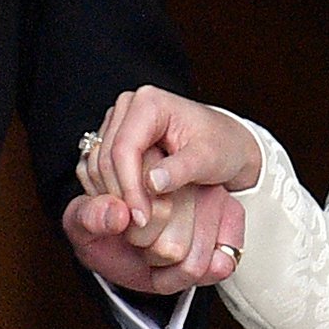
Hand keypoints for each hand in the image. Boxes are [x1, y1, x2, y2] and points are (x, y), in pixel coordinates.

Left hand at [64, 180, 245, 293]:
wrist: (126, 253)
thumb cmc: (103, 234)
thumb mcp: (81, 227)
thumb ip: (88, 216)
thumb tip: (119, 213)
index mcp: (142, 164)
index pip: (142, 214)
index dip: (128, 234)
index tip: (121, 226)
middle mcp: (182, 176)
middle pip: (169, 243)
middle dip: (149, 255)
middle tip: (140, 241)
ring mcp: (210, 197)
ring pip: (193, 263)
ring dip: (171, 273)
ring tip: (157, 253)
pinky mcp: (232, 218)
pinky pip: (220, 264)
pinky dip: (197, 277)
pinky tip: (181, 267)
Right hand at [77, 87, 262, 221]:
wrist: (229, 143)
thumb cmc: (223, 146)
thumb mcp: (208, 160)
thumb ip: (180, 171)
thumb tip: (151, 183)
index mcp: (149, 102)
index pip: (124, 149)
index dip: (129, 187)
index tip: (142, 219)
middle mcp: (128, 107)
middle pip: (106, 157)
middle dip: (121, 195)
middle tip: (140, 226)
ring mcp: (119, 122)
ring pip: (99, 165)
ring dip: (114, 197)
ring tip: (139, 221)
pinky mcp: (116, 139)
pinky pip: (102, 169)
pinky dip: (112, 193)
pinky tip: (130, 211)